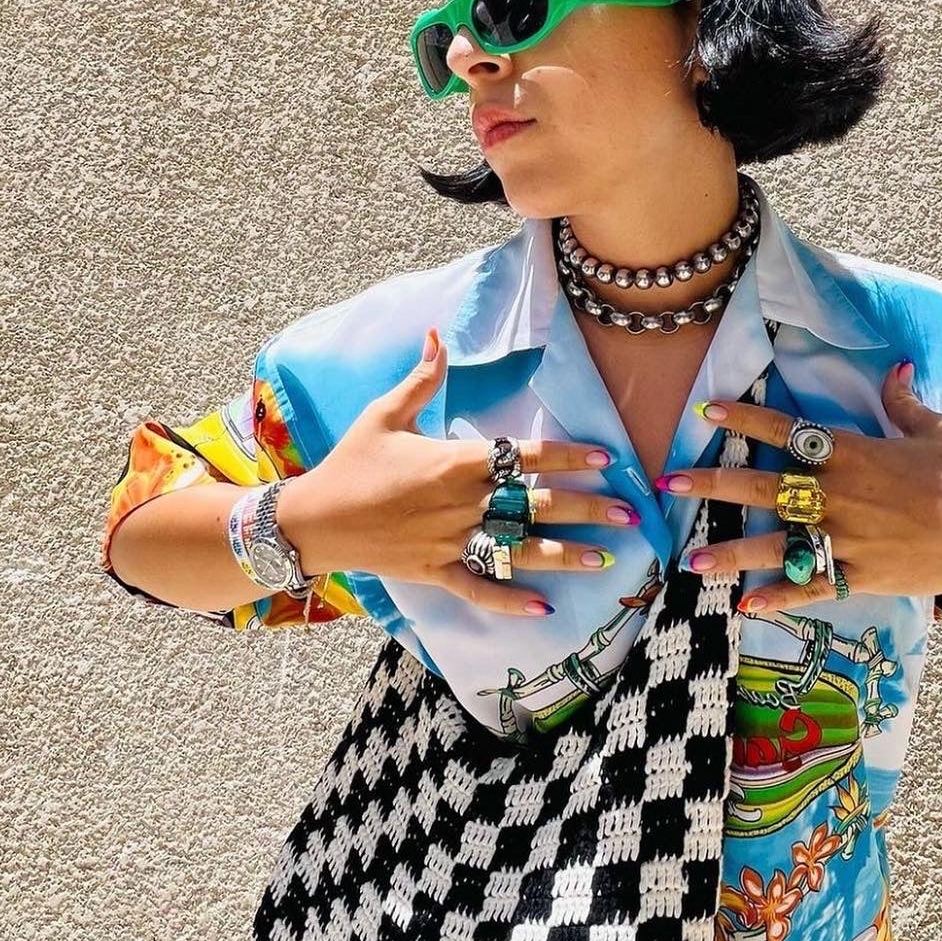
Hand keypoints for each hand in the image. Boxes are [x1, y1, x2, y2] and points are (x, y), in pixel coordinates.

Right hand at [275, 326, 642, 616]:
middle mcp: (462, 503)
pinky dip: (511, 600)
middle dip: (586, 508)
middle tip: (629, 513)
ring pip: (519, 550)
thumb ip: (422, 379)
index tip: (608, 459)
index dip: (570, 456)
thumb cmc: (350, 463)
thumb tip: (438, 333)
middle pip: (536, 504)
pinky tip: (546, 607)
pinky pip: (480, 590)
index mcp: (456, 461)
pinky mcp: (436, 572)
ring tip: (606, 560)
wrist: (313, 520)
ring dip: (565, 555)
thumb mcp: (385, 414)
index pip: (526, 455)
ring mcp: (451, 542)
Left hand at [660, 359, 941, 616]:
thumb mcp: (939, 431)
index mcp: (855, 453)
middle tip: (671, 482)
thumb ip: (905, 403)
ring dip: (730, 551)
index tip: (708, 408)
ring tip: (690, 559)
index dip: (746, 416)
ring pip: (776, 544)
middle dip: (714, 483)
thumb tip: (893, 371)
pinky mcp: (861, 576)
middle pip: (765, 485)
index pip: (788, 430)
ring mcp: (847, 540)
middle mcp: (841, 495)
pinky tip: (746, 604)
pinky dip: (780, 597)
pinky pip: (811, 588)